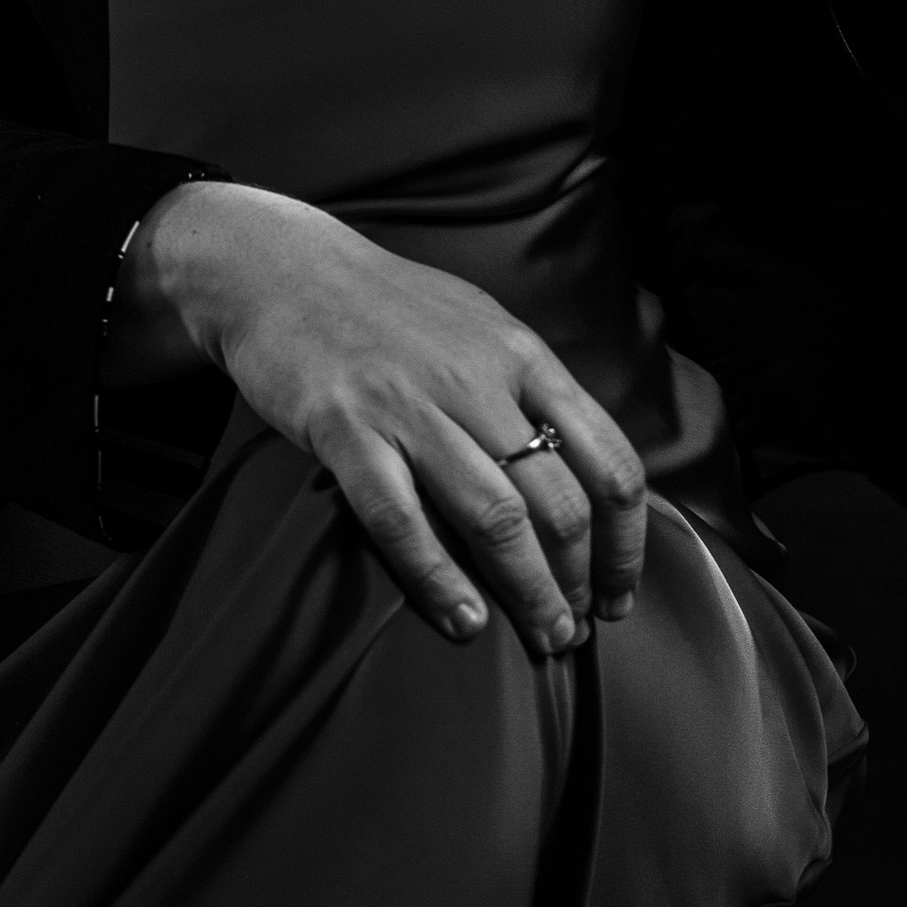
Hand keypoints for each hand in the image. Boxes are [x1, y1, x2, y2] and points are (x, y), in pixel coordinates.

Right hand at [106, 181, 649, 654]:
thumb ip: (530, 388)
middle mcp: (476, 380)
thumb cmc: (386, 306)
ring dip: (529, 592)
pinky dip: (439, 580)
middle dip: (578, 581)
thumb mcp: (479, 325)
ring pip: (494, 517)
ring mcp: (409, 405)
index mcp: (522, 356)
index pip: (608, 459)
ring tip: (541, 638)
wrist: (280, 269)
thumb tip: (583, 470)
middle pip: (558, 501)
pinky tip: (464, 622)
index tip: (619, 592)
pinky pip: (401, 519)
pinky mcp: (345, 428)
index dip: (626, 541)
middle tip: (573, 628)